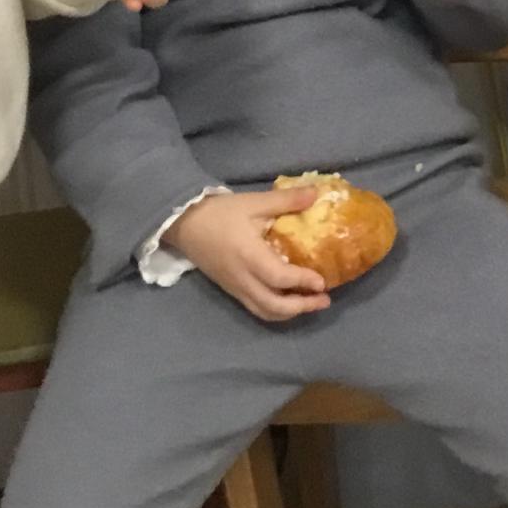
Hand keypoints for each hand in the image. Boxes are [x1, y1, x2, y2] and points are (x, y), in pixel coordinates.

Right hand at [168, 187, 331, 320]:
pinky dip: (275, 309)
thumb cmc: (219, 212)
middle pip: (272, 306)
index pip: (279, 277)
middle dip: (301, 307)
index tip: (323, 281)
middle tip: (324, 299)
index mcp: (248, 256)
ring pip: (263, 311)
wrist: (183, 223)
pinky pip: (254, 307)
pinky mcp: (230, 289)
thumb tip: (317, 193)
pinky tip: (289, 300)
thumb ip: (285, 200)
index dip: (302, 282)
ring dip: (289, 313)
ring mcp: (234, 287)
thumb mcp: (253, 202)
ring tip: (310, 304)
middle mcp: (242, 278)